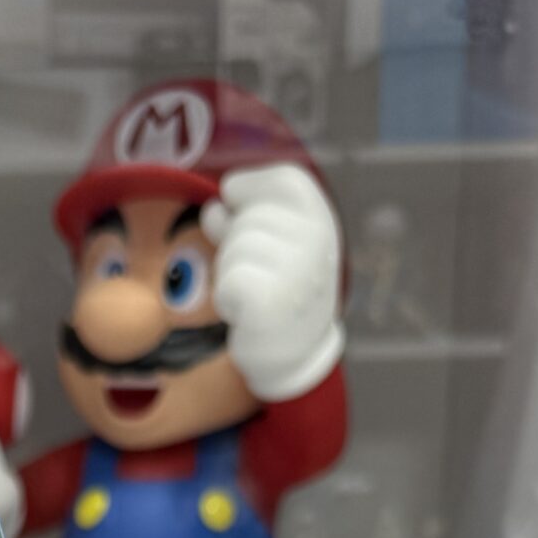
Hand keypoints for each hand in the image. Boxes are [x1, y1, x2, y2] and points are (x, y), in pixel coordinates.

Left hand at [202, 164, 344, 405]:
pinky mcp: (273, 301)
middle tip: (257, 277)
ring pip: (234, 249)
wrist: (295, 358)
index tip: (234, 204)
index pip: (285, 180)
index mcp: (324, 221)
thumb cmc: (280, 295)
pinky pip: (228, 281)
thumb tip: (214, 208)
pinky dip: (227, 299)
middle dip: (236, 245)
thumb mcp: (272, 247)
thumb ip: (243, 219)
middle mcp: (319, 241)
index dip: (250, 187)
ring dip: (231, 275)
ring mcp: (299, 271)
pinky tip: (246, 313)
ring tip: (254, 297)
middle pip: (248, 217)